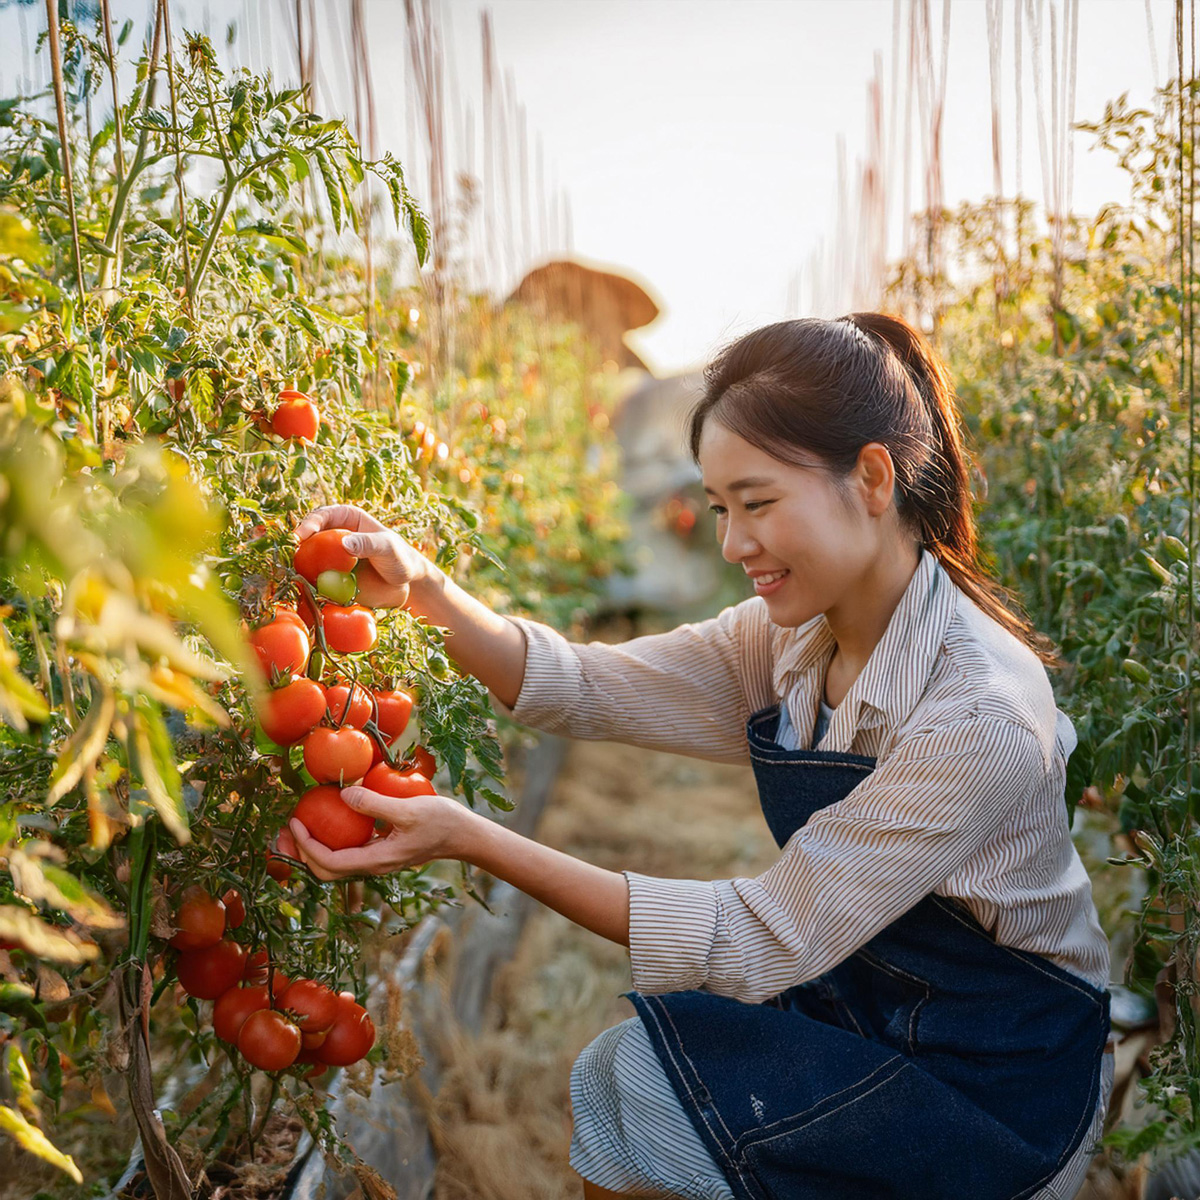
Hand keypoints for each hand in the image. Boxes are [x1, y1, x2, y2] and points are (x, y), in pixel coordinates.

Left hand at [279, 785, 469, 880]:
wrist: (465, 836)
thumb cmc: (442, 822)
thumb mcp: (409, 809)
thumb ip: (375, 803)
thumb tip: (344, 793)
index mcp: (377, 860)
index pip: (330, 863)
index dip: (306, 845)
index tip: (294, 822)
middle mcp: (374, 866)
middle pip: (325, 871)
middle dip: (300, 853)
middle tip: (285, 828)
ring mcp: (377, 861)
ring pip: (335, 863)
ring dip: (312, 848)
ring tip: (298, 825)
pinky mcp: (382, 851)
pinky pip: (348, 851)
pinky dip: (331, 840)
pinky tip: (329, 820)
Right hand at [294, 504, 435, 608]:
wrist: (406, 582)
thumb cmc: (400, 558)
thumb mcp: (387, 548)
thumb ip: (368, 544)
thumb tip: (344, 544)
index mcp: (347, 517)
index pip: (322, 515)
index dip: (308, 523)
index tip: (300, 536)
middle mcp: (334, 533)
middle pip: (308, 535)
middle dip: (296, 544)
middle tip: (289, 557)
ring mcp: (331, 555)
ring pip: (308, 556)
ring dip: (298, 564)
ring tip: (291, 573)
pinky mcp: (331, 574)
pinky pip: (315, 575)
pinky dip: (307, 580)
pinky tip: (303, 587)